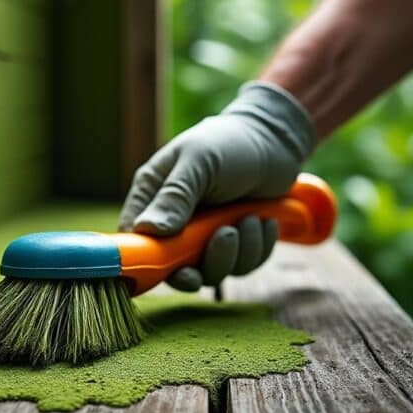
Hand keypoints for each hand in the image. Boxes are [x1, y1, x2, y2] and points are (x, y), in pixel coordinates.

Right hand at [118, 82, 315, 288]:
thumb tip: (149, 230)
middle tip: (226, 237)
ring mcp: (203, 236)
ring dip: (238, 252)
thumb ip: (174, 196)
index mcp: (153, 196)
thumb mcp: (199, 162)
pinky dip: (257, 248)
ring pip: (212, 271)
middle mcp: (173, 221)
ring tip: (250, 218)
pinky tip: (263, 220)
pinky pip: (241, 266)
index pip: (136, 239)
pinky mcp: (233, 244)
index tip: (177, 267)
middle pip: (175, 268)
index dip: (151, 260)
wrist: (275, 141)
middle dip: (206, 262)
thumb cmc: (229, 143)